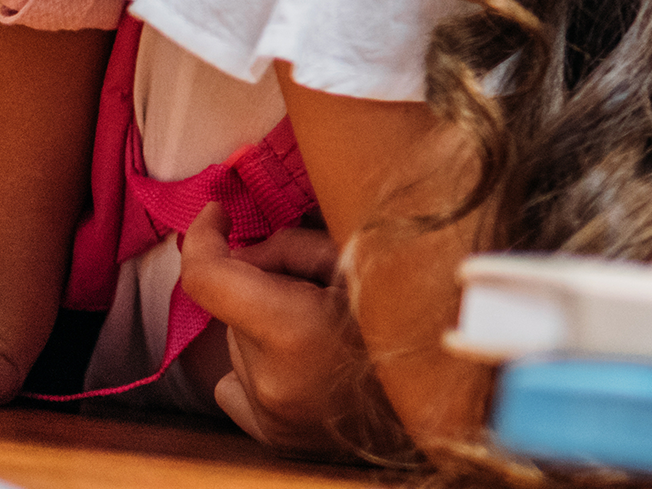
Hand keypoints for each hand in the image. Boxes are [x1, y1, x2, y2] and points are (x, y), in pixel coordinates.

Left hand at [177, 202, 404, 457]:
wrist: (449, 392)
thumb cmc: (416, 314)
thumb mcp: (363, 259)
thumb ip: (295, 250)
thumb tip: (248, 252)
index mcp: (295, 330)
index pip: (208, 278)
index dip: (203, 237)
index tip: (216, 215)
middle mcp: (273, 381)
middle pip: (234, 309)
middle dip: (263, 287)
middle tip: (318, 286)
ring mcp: (272, 415)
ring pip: (241, 345)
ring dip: (268, 327)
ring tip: (326, 329)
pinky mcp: (275, 436)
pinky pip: (240, 386)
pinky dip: (264, 367)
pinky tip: (308, 365)